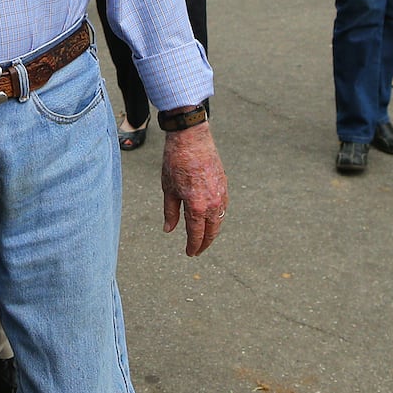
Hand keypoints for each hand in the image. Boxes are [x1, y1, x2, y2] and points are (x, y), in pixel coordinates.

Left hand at [161, 123, 226, 256]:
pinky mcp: (225, 186)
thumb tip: (169, 229)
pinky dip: (216, 217)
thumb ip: (170, 212)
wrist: (191, 140)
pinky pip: (222, 208)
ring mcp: (221, 195)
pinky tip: (209, 219)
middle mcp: (212, 204)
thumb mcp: (168, 189)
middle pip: (211, 232)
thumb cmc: (175, 163)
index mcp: (196, 206)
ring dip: (211, 231)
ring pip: (218, 221)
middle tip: (196, 250)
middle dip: (204, 243)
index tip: (190, 253)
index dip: (193, 246)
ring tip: (203, 237)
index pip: (196, 234)